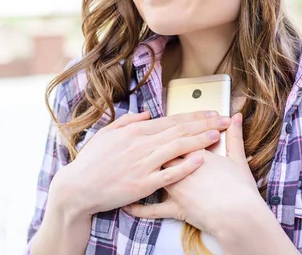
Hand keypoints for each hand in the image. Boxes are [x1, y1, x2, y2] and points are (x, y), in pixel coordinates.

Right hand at [50, 110, 231, 218]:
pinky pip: (169, 173)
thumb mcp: (106, 134)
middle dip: (205, 124)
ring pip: (178, 148)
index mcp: (134, 131)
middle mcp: (141, 144)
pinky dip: (186, 165)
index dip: (194, 116)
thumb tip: (147, 113)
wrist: (77, 189)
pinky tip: (201, 159)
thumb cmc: (91, 162)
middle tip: (224, 120)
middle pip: (179, 130)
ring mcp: (142, 164)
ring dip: (200, 140)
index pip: (171, 120)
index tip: (212, 112)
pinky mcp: (142, 184)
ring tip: (218, 135)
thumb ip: (128, 121)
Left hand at [123, 113, 262, 235]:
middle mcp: (182, 169)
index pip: (183, 136)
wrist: (238, 216)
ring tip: (133, 160)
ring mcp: (176, 188)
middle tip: (147, 139)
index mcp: (196, 154)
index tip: (173, 125)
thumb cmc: (239, 190)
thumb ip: (235, 136)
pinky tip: (127, 204)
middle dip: (156, 144)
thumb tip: (236, 116)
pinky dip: (139, 207)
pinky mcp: (174, 208)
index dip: (179, 129)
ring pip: (154, 173)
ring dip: (143, 167)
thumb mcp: (238, 159)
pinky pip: (152, 209)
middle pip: (165, 151)